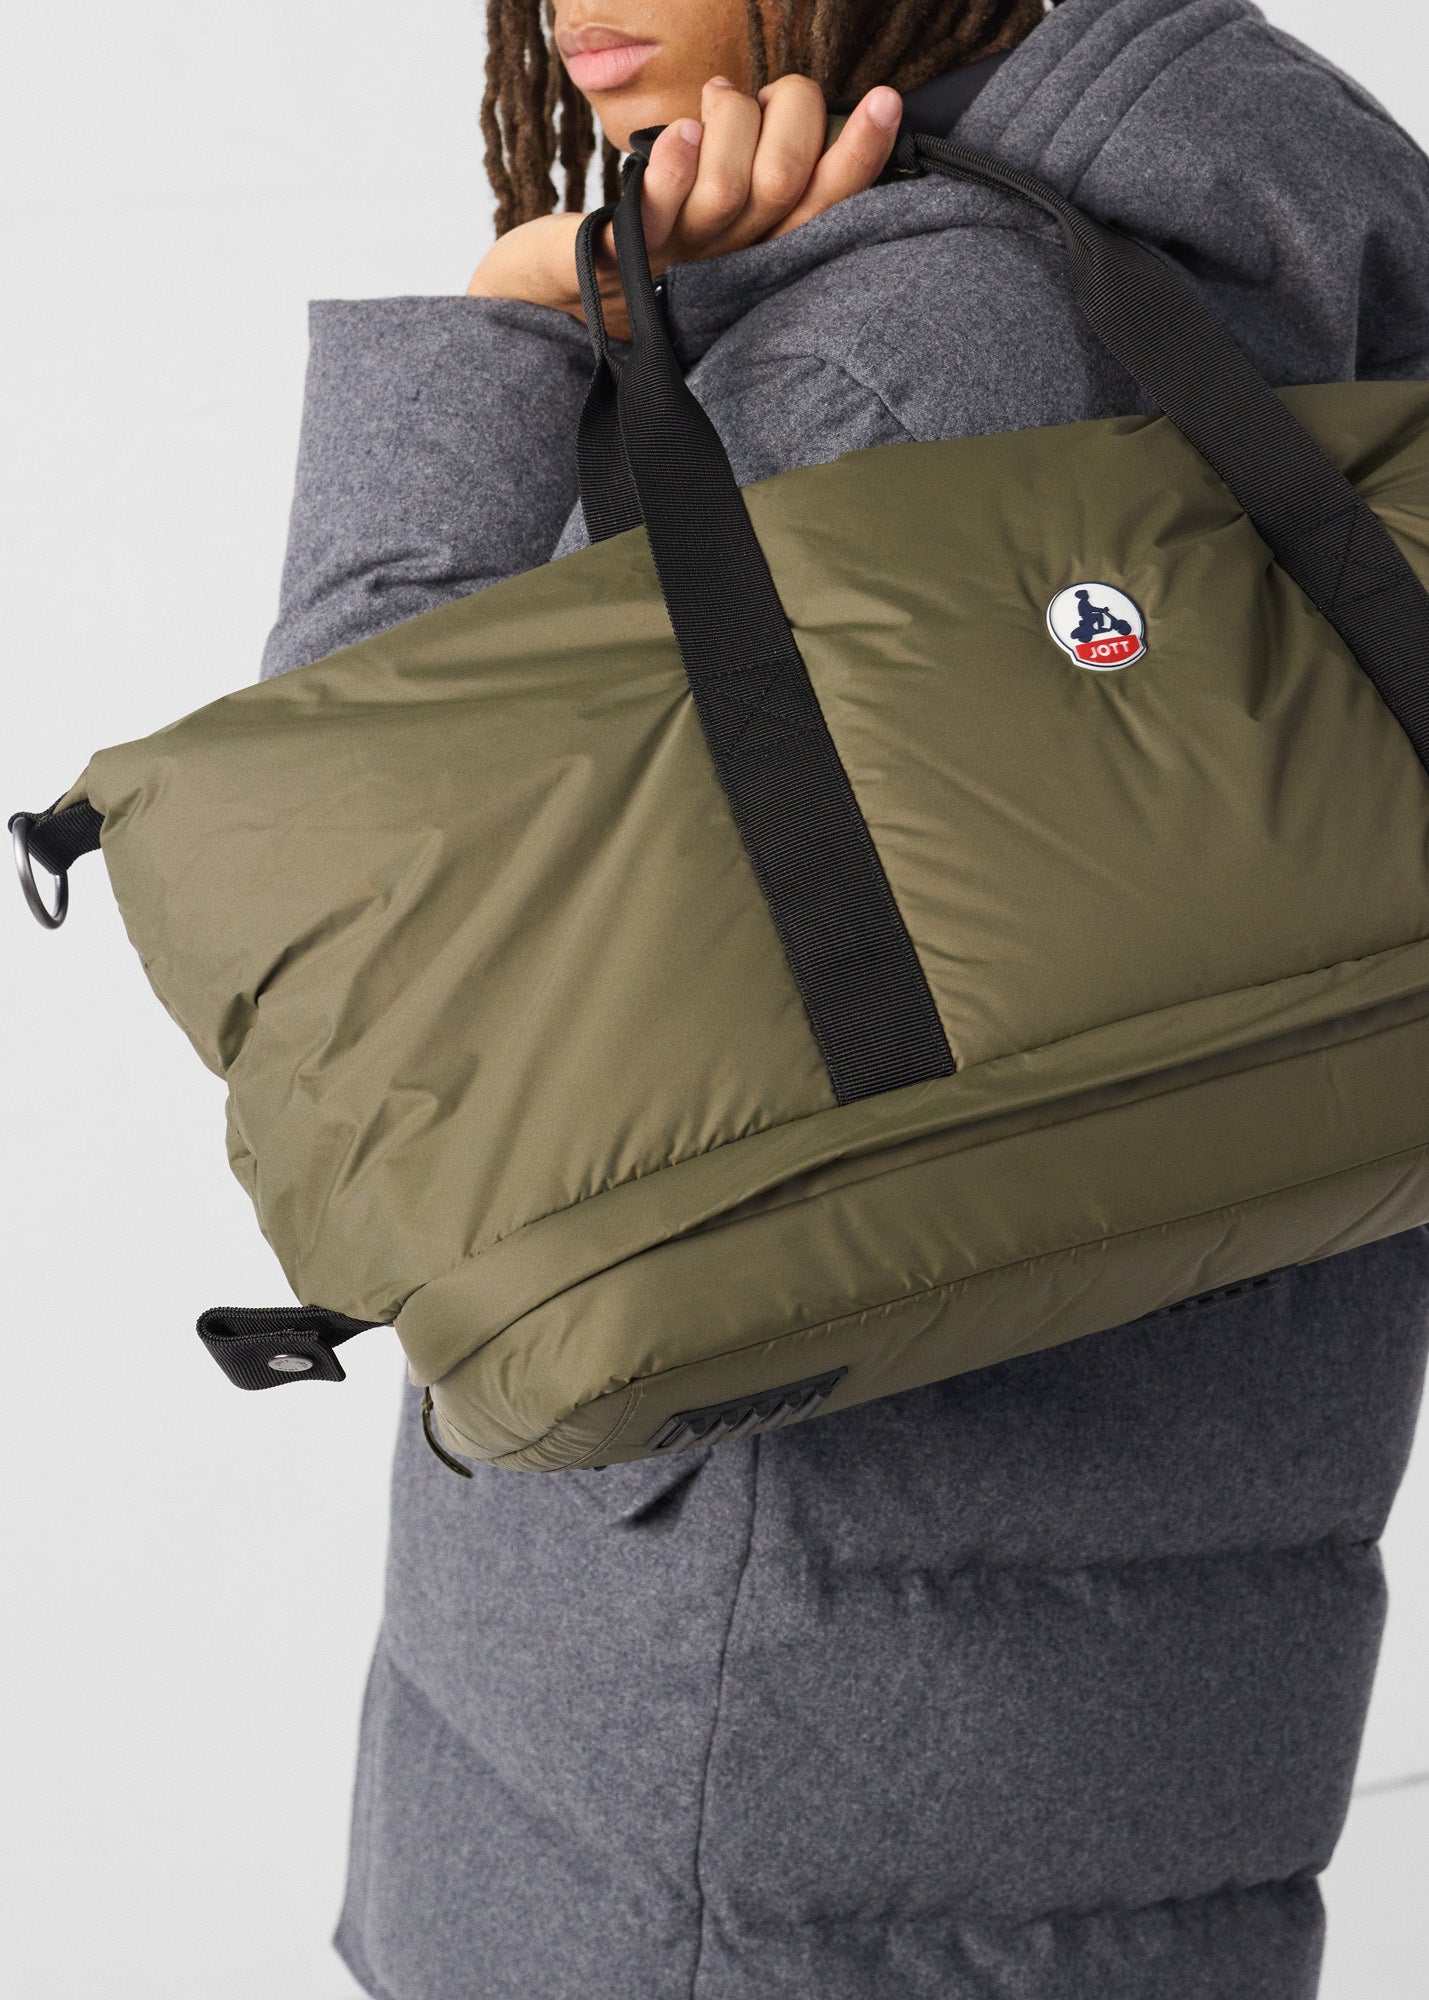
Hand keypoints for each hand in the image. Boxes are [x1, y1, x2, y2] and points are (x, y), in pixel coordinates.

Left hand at [465, 74, 901, 339]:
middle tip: (759, 95)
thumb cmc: (643, 236)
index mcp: (756, 246)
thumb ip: (759, 164)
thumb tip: (800, 110)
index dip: (860, 157)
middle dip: (789, 118)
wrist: (552, 292)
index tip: (889, 102)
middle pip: (784, 187)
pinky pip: (655, 213)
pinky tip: (685, 134)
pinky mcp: (618, 251)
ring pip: (729, 189)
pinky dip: (674, 170)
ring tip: (711, 102)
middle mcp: (726, 258)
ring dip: (730, 124)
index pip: (824, 206)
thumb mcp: (713, 199)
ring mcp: (675, 258)